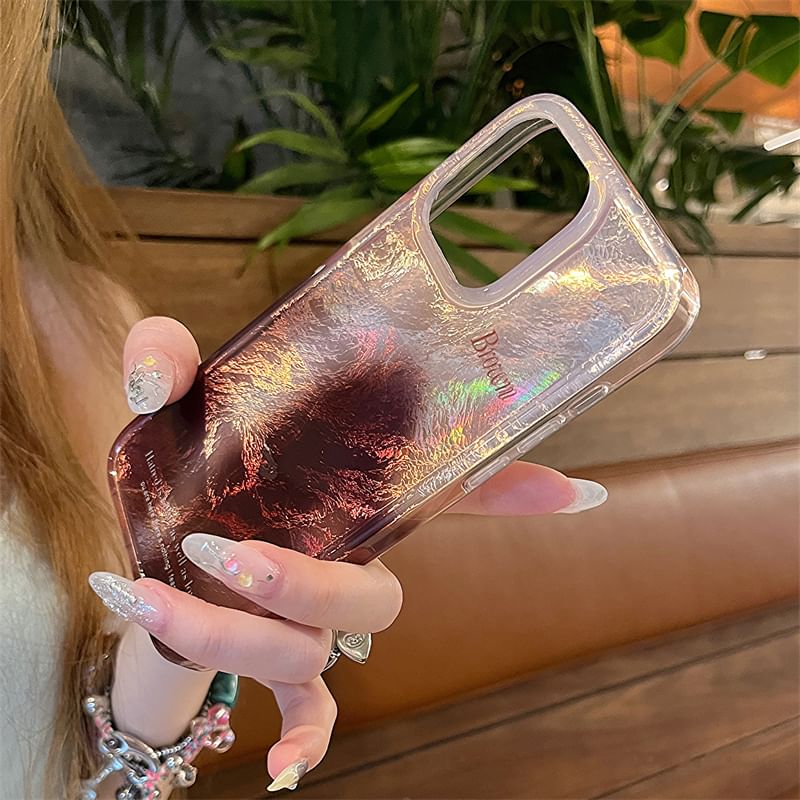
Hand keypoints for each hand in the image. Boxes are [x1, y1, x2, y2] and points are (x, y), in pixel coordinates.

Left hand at [92, 316, 606, 789]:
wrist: (134, 531)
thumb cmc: (172, 466)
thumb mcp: (170, 404)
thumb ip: (164, 361)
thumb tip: (161, 372)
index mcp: (342, 492)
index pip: (441, 486)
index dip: (511, 489)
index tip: (575, 496)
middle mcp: (342, 556)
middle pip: (374, 600)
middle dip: (309, 587)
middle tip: (232, 553)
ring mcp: (309, 616)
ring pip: (310, 650)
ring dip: (230, 634)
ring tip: (151, 593)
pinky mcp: (266, 655)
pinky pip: (314, 709)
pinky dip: (306, 738)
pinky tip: (280, 767)